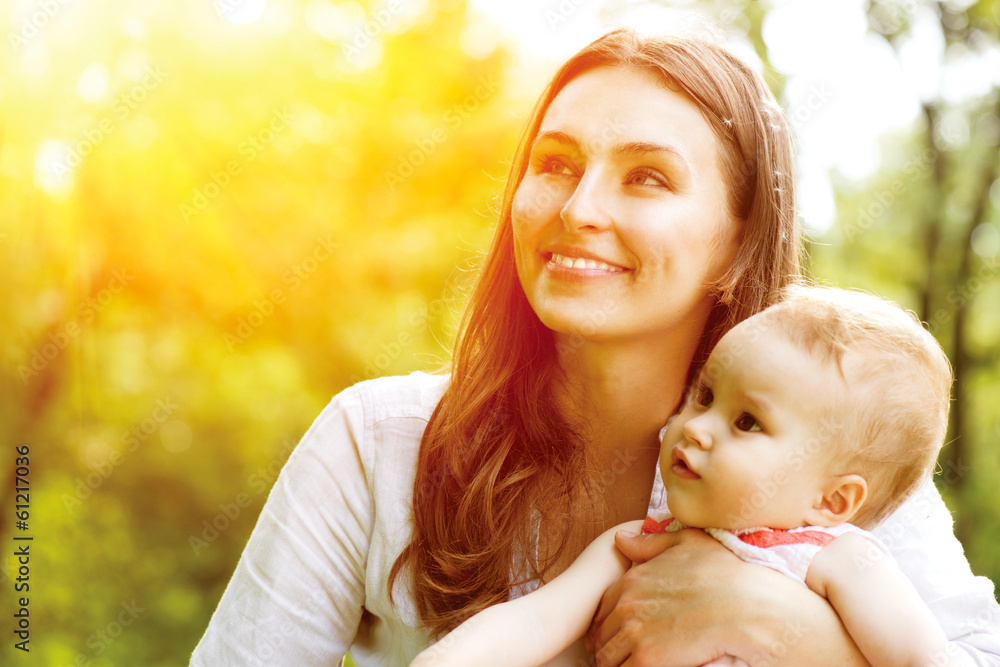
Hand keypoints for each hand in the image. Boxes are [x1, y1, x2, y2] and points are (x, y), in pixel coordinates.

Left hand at [585, 527, 865, 666]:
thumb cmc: (729, 574)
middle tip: (624, 653)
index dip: (611, 620)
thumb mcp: (691, 544)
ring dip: (616, 661)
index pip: (605, 605)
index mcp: (635, 578)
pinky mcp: (648, 658)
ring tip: (634, 663)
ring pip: (608, 656)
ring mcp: (636, 632)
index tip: (619, 631)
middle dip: (610, 643)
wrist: (755, 608)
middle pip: (602, 633)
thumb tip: (622, 539)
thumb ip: (653, 542)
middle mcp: (629, 604)